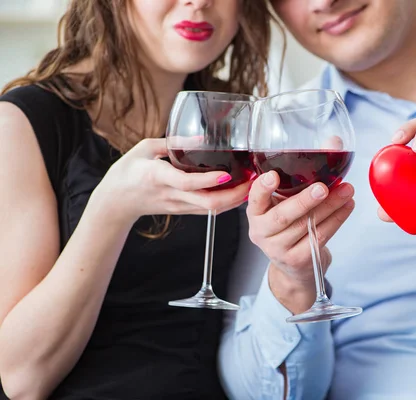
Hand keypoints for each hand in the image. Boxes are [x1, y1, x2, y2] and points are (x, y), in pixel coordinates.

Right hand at [89, 138, 250, 226]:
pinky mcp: (184, 212)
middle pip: (208, 204)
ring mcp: (179, 206)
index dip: (208, 181)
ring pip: (213, 210)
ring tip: (253, 183)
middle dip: (235, 195)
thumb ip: (173, 143)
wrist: (116, 202)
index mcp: (158, 177)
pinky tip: (239, 190)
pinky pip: (209, 210)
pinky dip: (227, 203)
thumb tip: (201, 137)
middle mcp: (172, 195)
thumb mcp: (144, 148)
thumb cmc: (129, 171)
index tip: (227, 174)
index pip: (186, 182)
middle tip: (253, 180)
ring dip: (236, 200)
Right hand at [247, 171, 354, 312]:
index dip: (262, 188)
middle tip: (323, 187)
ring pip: (306, 226)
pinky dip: (336, 220)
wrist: (294, 265)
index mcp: (256, 212)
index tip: (273, 175)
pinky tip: (347, 207)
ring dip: (330, 207)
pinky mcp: (297, 259)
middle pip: (282, 216)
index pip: (255, 199)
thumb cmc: (291, 224)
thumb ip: (304, 172)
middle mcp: (261, 231)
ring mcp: (278, 248)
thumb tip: (334, 143)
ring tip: (347, 191)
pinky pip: (319, 237)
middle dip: (304, 200)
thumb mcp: (288, 199)